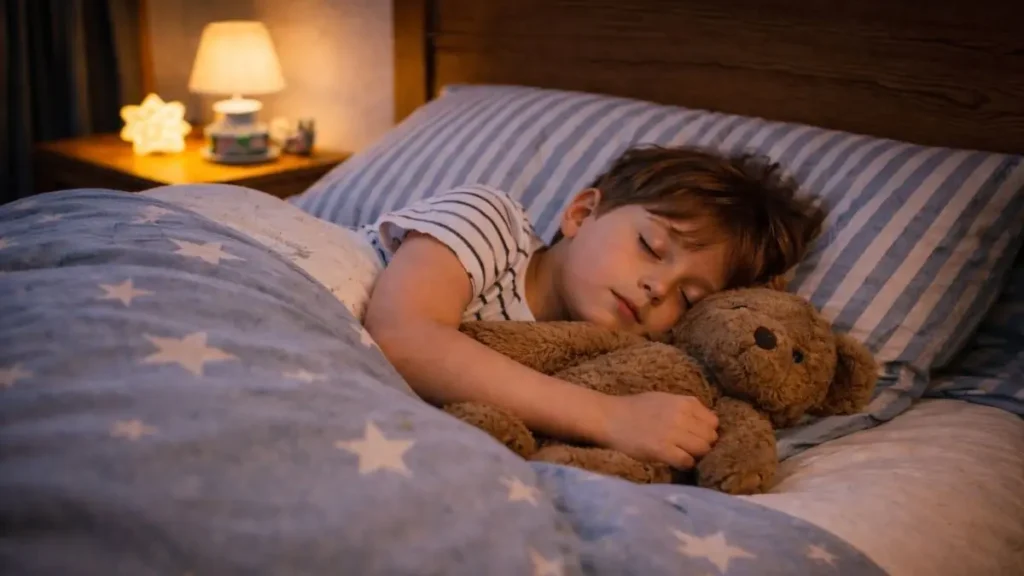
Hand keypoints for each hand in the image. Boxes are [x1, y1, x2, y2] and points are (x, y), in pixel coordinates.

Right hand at [599, 392, 718, 469]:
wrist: (610, 418)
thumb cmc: (636, 408)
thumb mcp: (665, 399)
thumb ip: (687, 409)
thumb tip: (709, 423)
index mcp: (684, 402)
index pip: (713, 422)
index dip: (706, 431)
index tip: (696, 436)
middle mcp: (681, 416)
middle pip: (710, 437)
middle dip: (703, 444)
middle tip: (689, 448)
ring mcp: (672, 433)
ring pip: (702, 450)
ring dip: (695, 455)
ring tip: (682, 454)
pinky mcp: (661, 449)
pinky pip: (687, 461)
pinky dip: (684, 463)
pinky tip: (675, 460)